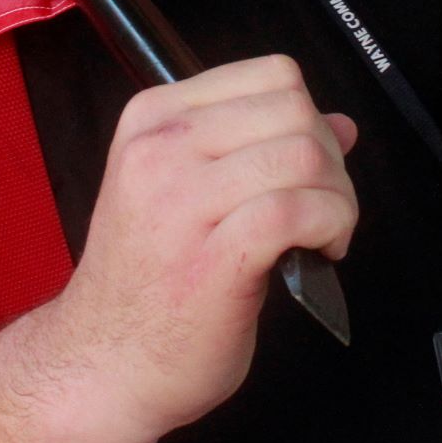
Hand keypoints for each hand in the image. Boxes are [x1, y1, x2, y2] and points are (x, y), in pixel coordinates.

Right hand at [40, 54, 358, 442]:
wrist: (101, 366)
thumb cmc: (147, 286)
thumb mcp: (187, 194)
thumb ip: (258, 150)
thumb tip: (340, 125)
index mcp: (153, 119)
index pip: (270, 75)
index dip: (307, 119)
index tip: (303, 169)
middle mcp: (162, 148)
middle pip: (294, 109)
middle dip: (329, 157)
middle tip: (322, 207)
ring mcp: (183, 201)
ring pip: (303, 153)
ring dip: (337, 195)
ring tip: (323, 234)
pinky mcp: (215, 256)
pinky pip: (300, 208)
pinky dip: (333, 225)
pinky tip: (322, 252)